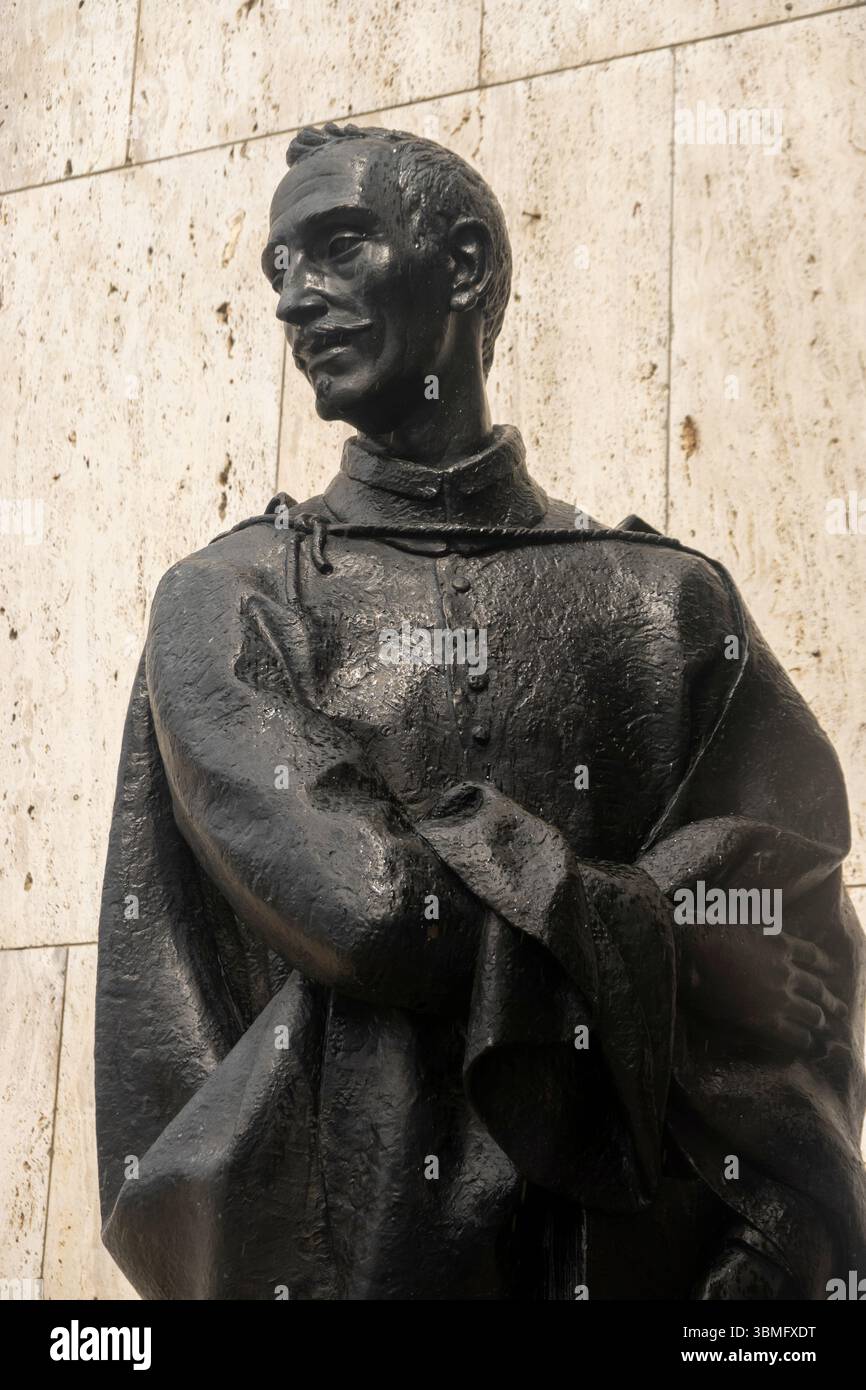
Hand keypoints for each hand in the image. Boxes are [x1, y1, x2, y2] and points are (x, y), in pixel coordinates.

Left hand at [677, 924, 846, 1057]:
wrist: (685, 947)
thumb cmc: (692, 989)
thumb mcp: (714, 1023)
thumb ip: (741, 1032)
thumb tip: (757, 1039)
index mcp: (765, 1022)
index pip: (798, 1040)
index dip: (810, 1045)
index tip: (817, 1046)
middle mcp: (781, 999)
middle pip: (813, 1015)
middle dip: (825, 1023)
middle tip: (834, 1026)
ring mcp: (783, 969)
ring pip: (817, 987)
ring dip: (831, 998)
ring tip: (840, 1006)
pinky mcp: (779, 941)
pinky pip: (810, 953)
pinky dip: (823, 961)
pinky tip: (830, 967)